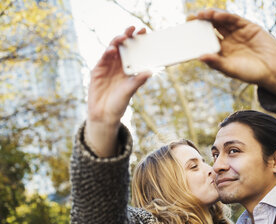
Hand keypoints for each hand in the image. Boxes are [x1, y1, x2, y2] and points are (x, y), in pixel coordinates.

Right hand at [86, 27, 150, 156]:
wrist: (104, 115)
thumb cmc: (119, 104)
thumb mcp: (130, 91)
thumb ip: (138, 81)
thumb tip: (150, 71)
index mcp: (128, 68)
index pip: (134, 51)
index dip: (138, 40)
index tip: (145, 31)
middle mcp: (118, 65)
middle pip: (122, 47)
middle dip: (128, 36)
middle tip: (134, 28)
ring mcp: (107, 67)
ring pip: (112, 50)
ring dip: (117, 42)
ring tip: (124, 37)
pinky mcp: (97, 71)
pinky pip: (103, 59)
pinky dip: (107, 53)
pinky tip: (112, 49)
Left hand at [196, 9, 275, 97]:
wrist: (273, 71)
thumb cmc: (250, 73)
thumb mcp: (231, 69)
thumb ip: (216, 62)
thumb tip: (199, 57)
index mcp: (222, 52)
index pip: (206, 41)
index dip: (196, 35)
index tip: (185, 32)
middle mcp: (228, 40)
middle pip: (211, 28)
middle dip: (201, 23)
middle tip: (189, 18)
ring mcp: (238, 32)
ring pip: (221, 21)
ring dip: (211, 16)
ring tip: (201, 14)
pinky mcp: (248, 26)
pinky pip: (234, 19)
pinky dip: (225, 15)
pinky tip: (215, 15)